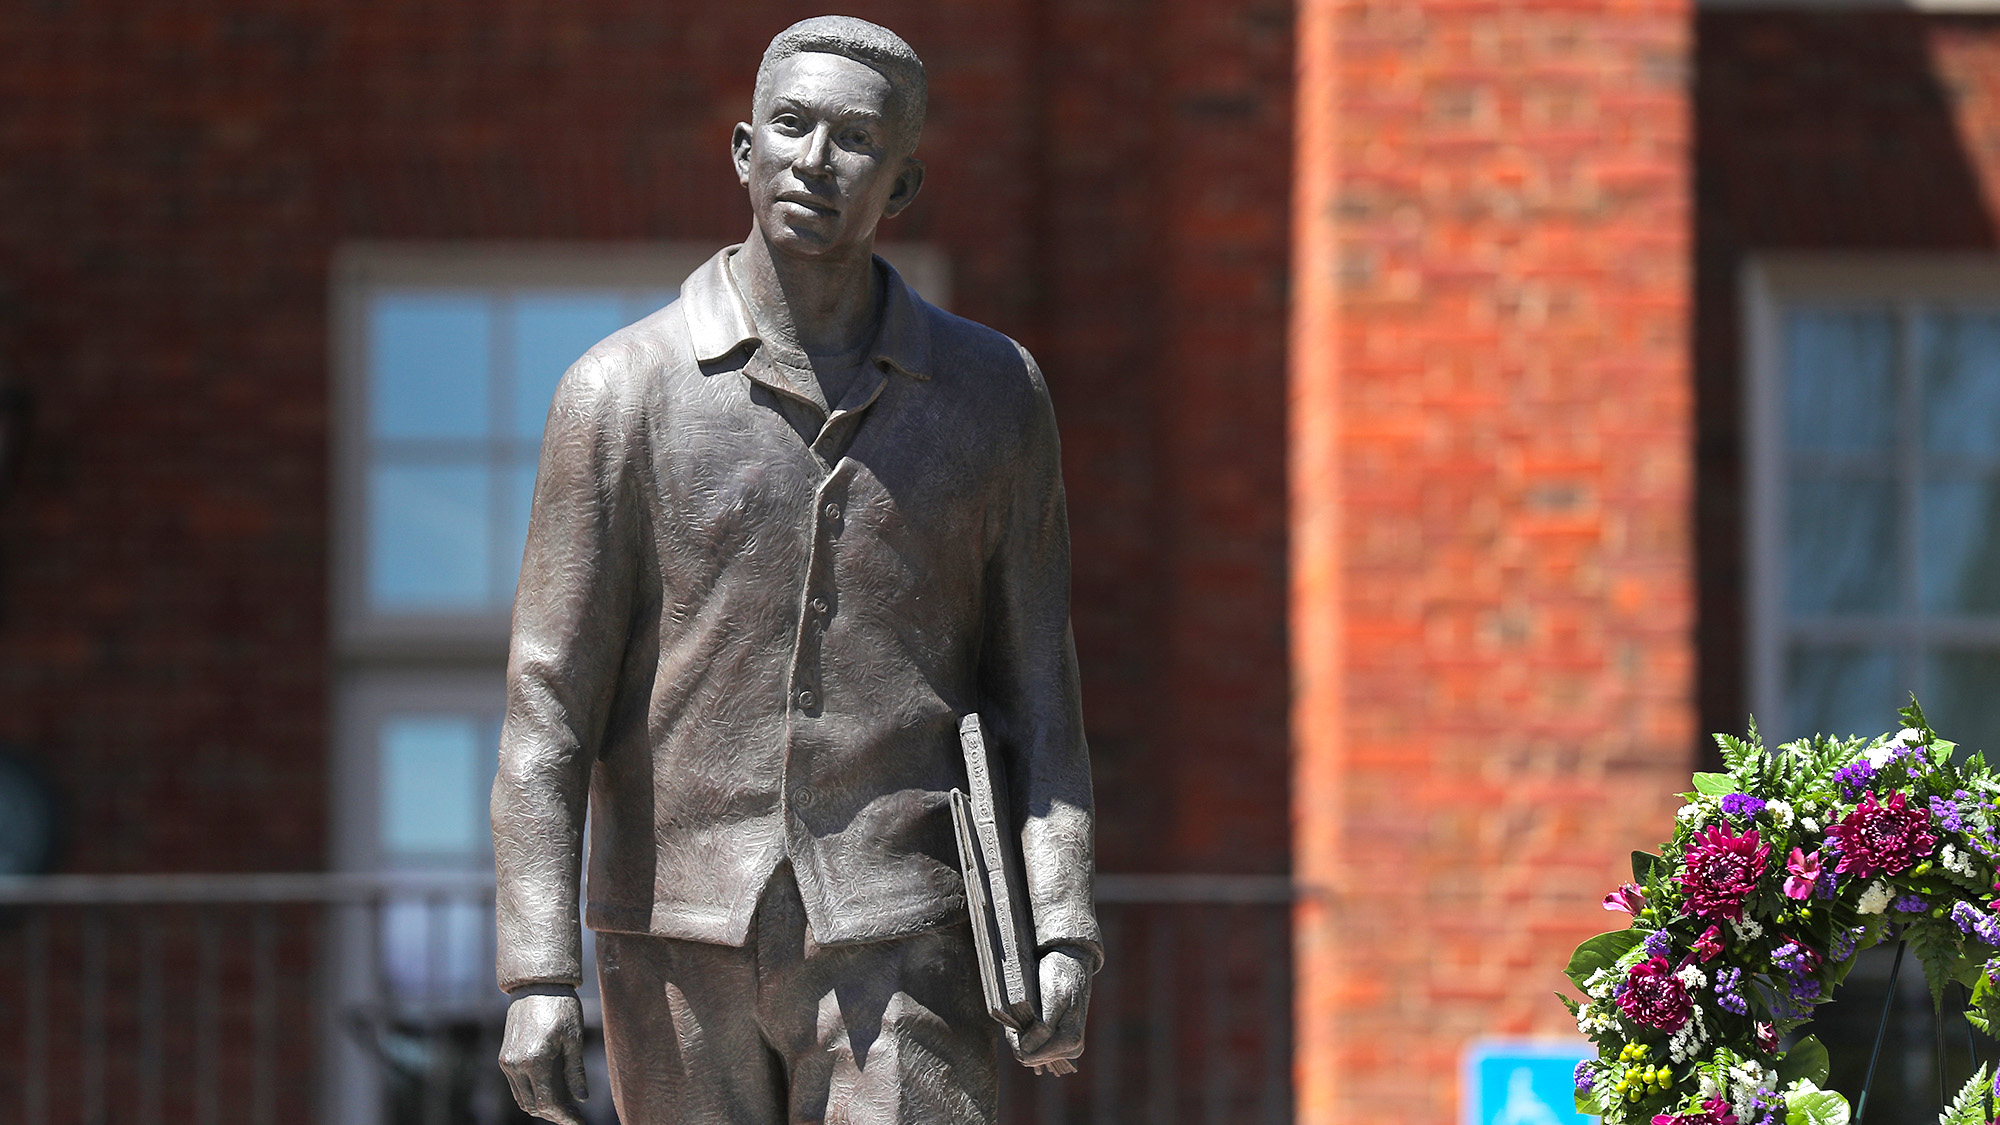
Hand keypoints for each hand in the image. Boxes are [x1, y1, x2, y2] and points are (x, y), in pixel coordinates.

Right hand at [499, 992, 588, 1124]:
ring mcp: (506, 1062)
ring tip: (566, 1105)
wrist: (535, 985)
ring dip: (542, 1106)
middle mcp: (515, 1065)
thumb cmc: (560, 1007)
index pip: (548, 1103)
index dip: (565, 1117)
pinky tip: (552, 1090)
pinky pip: (517, 1086)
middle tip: (575, 1115)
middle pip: (533, 1106)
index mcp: (535, 1061)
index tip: (580, 1123)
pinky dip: (533, 1093)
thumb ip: (576, 1071)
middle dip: (554, 1114)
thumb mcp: (574, 1038)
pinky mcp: (504, 1057)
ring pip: (523, 1098)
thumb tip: (581, 1099)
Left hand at [1012, 947, 1090, 1071]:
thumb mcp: (1052, 996)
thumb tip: (1027, 1051)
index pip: (1028, 1056)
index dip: (1015, 1039)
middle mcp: (1073, 1049)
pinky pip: (1037, 1049)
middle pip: (1029, 1057)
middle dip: (1019, 1038)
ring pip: (1031, 1054)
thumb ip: (1043, 1027)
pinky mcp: (1064, 1045)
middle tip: (1018, 1015)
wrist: (1071, 965)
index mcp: (1071, 1040)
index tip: (1012, 1020)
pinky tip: (1031, 1020)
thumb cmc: (1060, 976)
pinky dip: (1028, 1036)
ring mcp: (1069, 1049)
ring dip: (1023, 1036)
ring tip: (1025, 1014)